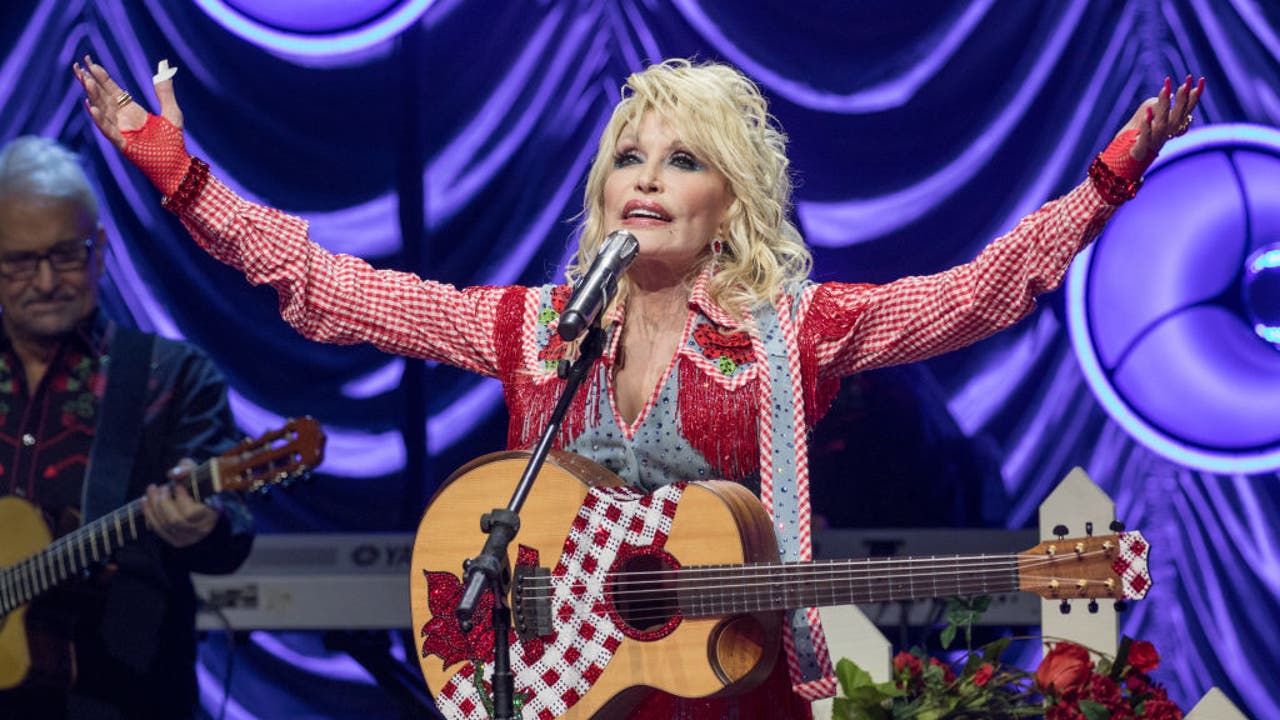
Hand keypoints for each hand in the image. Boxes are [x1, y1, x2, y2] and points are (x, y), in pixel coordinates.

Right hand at [72, 56, 190, 195]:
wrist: (177, 166)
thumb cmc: (174, 142)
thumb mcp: (171, 112)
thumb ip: (165, 91)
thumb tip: (164, 68)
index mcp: (131, 111)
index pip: (112, 90)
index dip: (101, 76)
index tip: (90, 61)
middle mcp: (122, 119)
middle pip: (102, 97)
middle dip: (90, 82)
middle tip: (78, 66)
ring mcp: (121, 132)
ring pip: (103, 110)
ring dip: (93, 96)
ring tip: (85, 80)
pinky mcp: (123, 144)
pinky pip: (109, 130)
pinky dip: (100, 119)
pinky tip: (91, 107)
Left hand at [142, 459, 219, 547]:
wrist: (204, 502)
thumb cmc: (201, 485)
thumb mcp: (198, 473)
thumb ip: (187, 469)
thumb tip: (172, 474)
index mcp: (212, 514)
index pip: (192, 512)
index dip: (180, 498)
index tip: (176, 484)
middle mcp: (202, 529)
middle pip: (175, 520)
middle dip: (162, 502)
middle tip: (161, 487)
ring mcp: (189, 538)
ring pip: (164, 525)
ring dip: (153, 506)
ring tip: (152, 490)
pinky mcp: (177, 541)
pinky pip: (159, 530)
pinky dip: (149, 514)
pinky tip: (145, 500)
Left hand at [1117, 75, 1204, 166]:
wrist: (1125, 163)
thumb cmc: (1139, 139)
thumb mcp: (1151, 120)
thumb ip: (1160, 109)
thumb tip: (1169, 93)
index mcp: (1171, 127)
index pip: (1187, 109)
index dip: (1194, 96)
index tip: (1201, 79)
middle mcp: (1166, 134)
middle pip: (1178, 116)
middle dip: (1183, 97)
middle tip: (1187, 79)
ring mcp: (1154, 141)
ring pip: (1162, 123)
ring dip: (1164, 106)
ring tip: (1165, 89)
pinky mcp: (1140, 148)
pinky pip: (1145, 135)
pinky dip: (1147, 124)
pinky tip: (1147, 112)